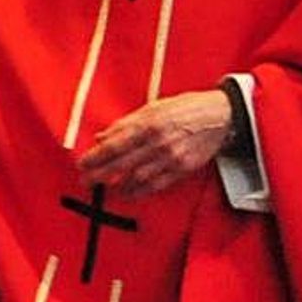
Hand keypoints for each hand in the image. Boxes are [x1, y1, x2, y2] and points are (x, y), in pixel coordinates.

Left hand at [77, 90, 232, 198]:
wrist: (219, 116)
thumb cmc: (185, 108)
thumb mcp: (153, 107)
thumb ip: (126, 123)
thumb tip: (102, 136)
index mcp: (148, 123)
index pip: (115, 144)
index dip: (97, 156)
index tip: (82, 163)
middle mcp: (158, 142)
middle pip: (123, 162)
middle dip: (101, 173)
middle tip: (86, 180)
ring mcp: (171, 157)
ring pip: (138, 177)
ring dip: (119, 185)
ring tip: (104, 189)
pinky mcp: (182, 169)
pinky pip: (157, 184)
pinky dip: (140, 191)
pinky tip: (128, 193)